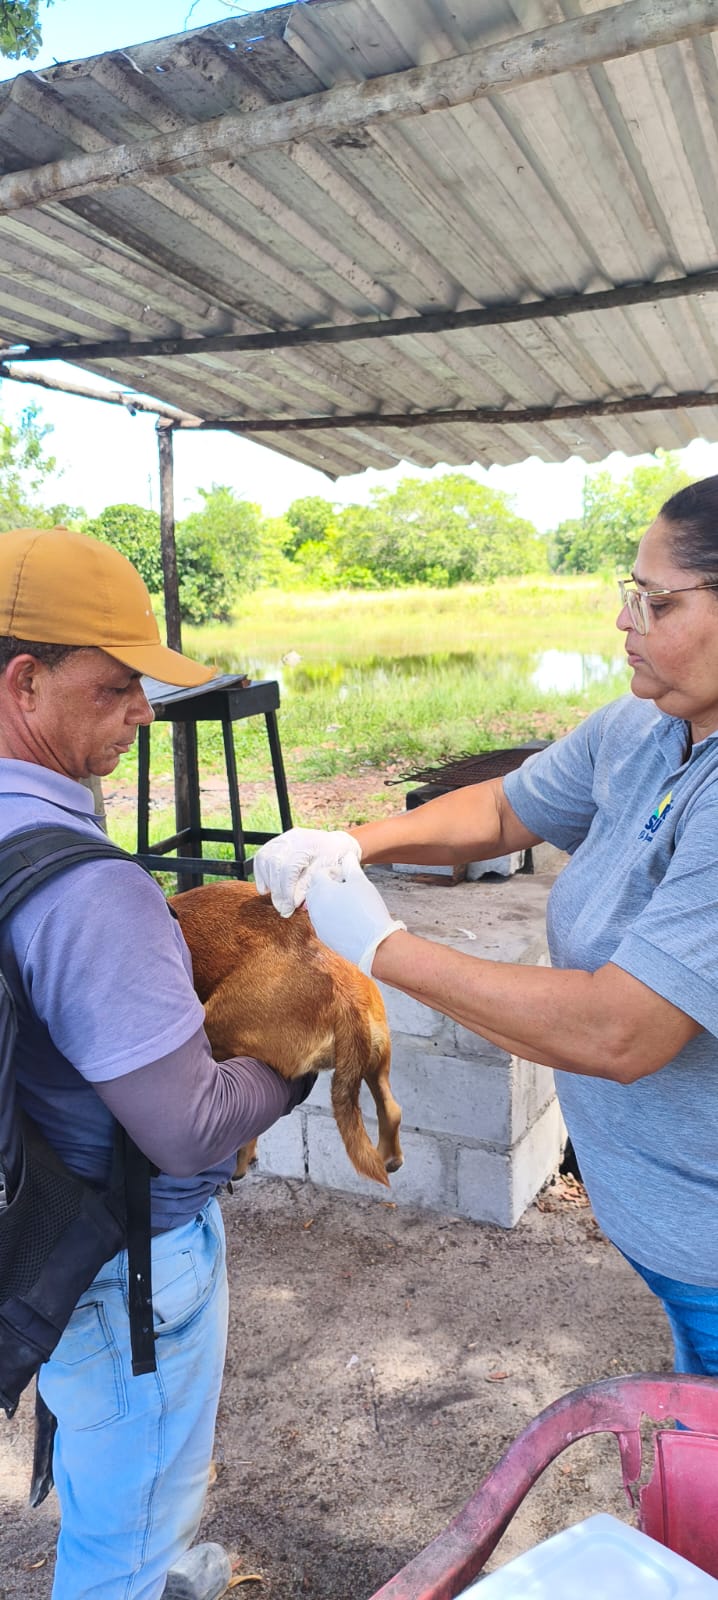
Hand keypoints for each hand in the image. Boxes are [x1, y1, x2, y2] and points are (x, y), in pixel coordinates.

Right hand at [253, 827, 361, 917]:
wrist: (337, 844)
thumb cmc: (337, 860)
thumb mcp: (330, 874)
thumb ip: (310, 886)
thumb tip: (294, 903)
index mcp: (311, 843)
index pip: (290, 867)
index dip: (287, 891)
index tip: (290, 907)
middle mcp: (294, 837)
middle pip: (275, 863)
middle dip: (277, 889)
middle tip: (283, 908)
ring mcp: (284, 838)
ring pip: (265, 859)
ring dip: (268, 882)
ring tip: (278, 899)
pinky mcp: (276, 843)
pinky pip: (261, 857)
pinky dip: (261, 874)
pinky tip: (267, 888)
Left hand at [305, 857, 405, 974]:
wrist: (373, 943)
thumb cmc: (367, 909)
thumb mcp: (361, 882)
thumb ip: (351, 866)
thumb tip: (347, 856)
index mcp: (321, 890)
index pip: (319, 874)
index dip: (333, 872)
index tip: (345, 876)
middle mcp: (314, 906)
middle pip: (315, 890)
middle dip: (327, 886)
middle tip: (345, 888)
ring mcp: (317, 923)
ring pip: (318, 906)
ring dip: (328, 902)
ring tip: (347, 903)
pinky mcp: (324, 936)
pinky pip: (323, 921)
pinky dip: (331, 917)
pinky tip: (347, 918)